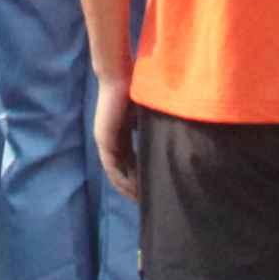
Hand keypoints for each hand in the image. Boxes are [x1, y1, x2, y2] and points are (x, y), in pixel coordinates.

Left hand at [94, 79, 141, 206]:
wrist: (119, 76)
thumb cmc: (136, 91)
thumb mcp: (147, 116)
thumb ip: (153, 129)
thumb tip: (173, 141)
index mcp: (121, 136)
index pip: (131, 162)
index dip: (140, 177)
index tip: (152, 190)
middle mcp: (111, 142)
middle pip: (122, 171)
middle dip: (134, 188)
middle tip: (149, 202)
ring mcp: (106, 142)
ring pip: (116, 173)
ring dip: (128, 188)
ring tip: (142, 201)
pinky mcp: (105, 141)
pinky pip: (112, 167)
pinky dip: (122, 180)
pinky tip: (133, 190)